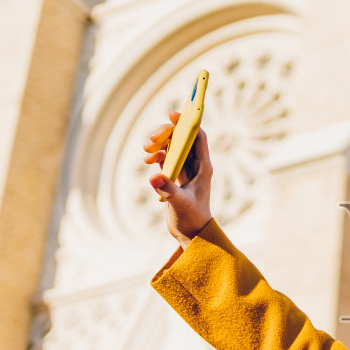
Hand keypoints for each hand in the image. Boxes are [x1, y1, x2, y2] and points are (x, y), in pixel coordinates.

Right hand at [143, 111, 212, 246]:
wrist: (191, 234)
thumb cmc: (192, 219)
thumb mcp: (180, 204)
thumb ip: (168, 190)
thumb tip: (154, 177)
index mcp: (203, 166)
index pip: (198, 136)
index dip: (187, 122)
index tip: (172, 115)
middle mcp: (195, 165)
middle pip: (181, 137)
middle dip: (166, 133)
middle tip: (151, 140)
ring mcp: (185, 169)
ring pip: (172, 146)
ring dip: (158, 144)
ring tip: (146, 151)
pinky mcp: (175, 176)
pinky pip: (165, 157)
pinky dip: (156, 155)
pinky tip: (147, 160)